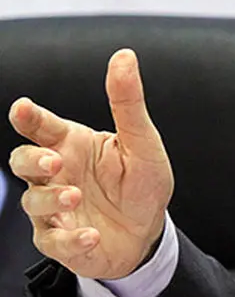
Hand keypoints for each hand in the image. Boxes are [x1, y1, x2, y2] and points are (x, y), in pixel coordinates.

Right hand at [7, 49, 173, 278]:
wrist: (149, 232)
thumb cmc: (141, 183)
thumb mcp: (143, 143)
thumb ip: (128, 103)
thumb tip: (125, 55)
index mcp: (70, 144)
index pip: (40, 127)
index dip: (28, 117)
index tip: (23, 109)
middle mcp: (56, 174)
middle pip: (22, 162)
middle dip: (32, 160)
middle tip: (55, 162)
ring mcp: (53, 209)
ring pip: (33, 202)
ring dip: (52, 199)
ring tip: (76, 196)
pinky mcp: (60, 241)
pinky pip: (54, 241)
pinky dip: (71, 239)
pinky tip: (90, 234)